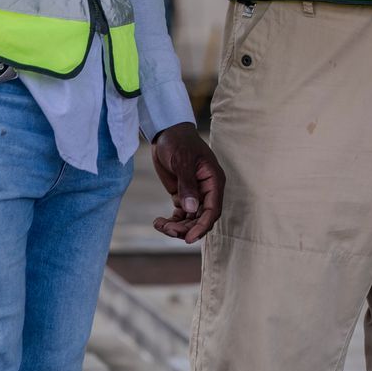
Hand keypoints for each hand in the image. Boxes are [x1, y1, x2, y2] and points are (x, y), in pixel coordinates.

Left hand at [149, 122, 224, 242]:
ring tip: (159, 225)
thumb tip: (192, 209)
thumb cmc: (178, 142)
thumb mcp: (182, 161)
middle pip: (201, 218)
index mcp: (214, 181)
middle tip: (167, 230)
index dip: (202, 226)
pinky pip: (180, 215)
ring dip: (177, 227)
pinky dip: (170, 221)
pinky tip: (158, 222)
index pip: (213, 210)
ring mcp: (195, 194)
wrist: (166, 132)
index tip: (188, 238)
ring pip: (190, 220)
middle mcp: (207, 190)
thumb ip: (187, 185)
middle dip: (186, 228)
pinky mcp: (182, 195)